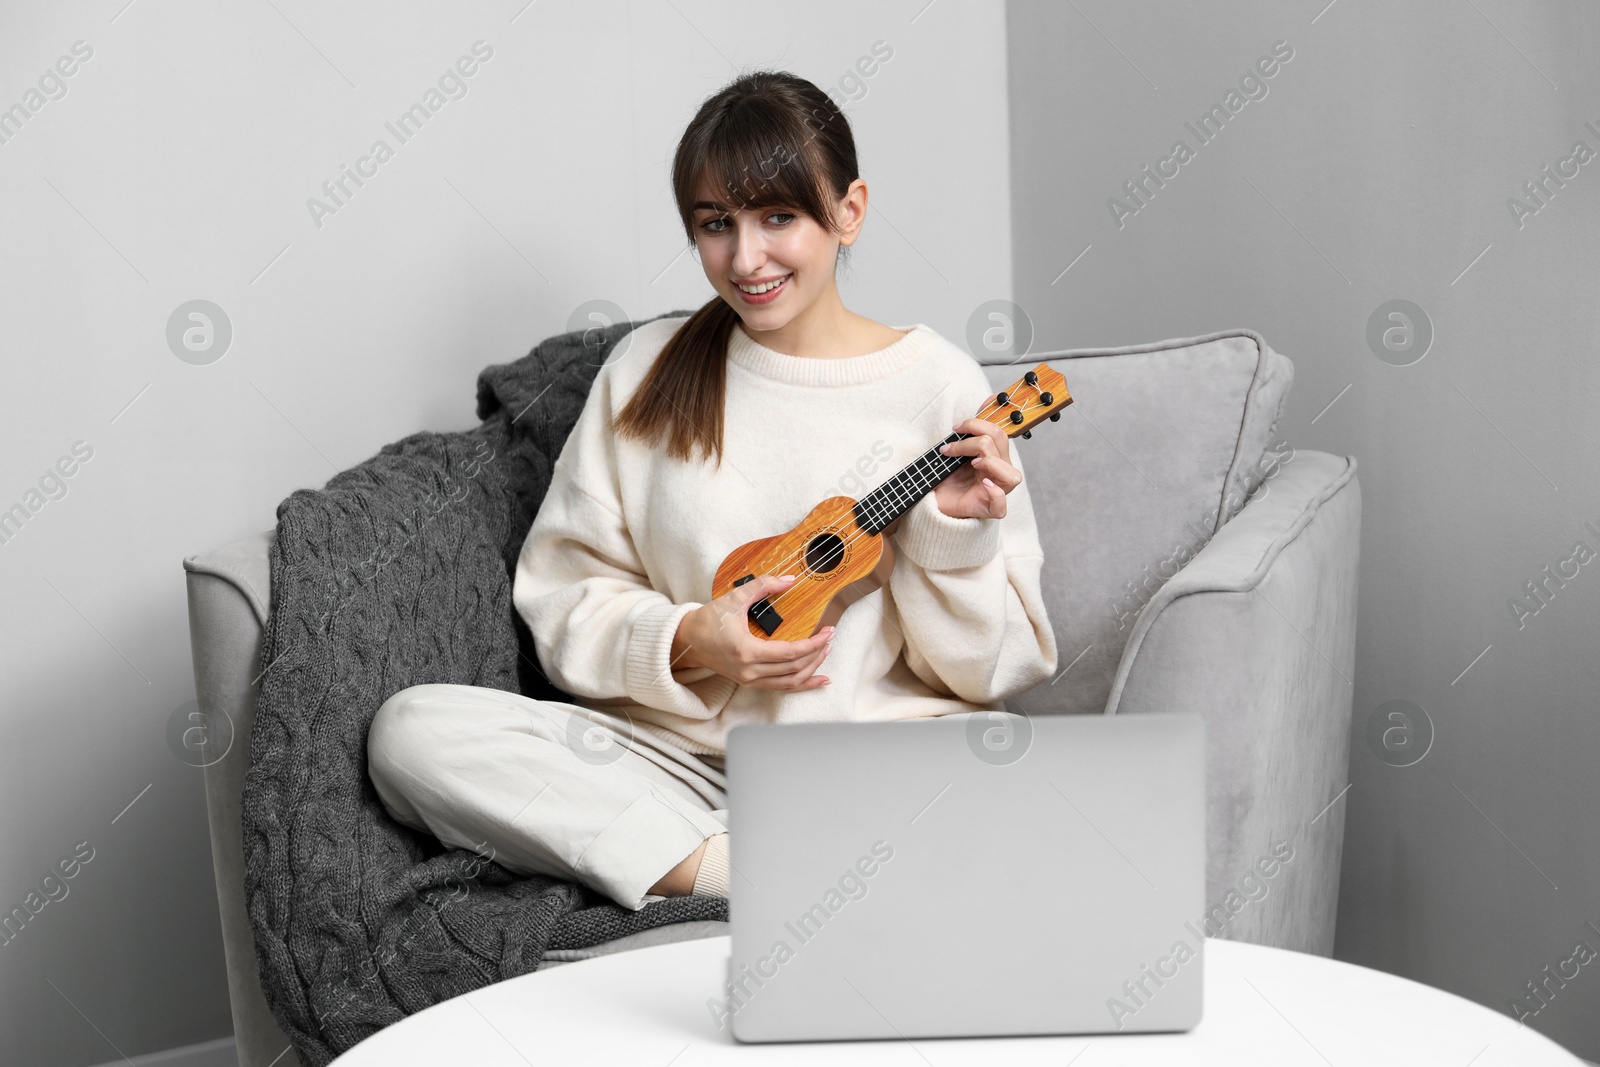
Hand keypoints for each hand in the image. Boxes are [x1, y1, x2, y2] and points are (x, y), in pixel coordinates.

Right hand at [671, 575, 833, 689]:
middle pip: (794, 668)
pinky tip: (818, 680)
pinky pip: (781, 687)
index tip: (828, 632)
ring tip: (826, 653)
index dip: (814, 643)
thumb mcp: (734, 598)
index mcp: (747, 651)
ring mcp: (749, 680)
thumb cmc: (708, 620)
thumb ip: (763, 586)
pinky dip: (802, 684)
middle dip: (817, 653)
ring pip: (790, 682)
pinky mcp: (750, 682)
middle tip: (830, 638)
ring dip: (811, 669)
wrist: (687, 641)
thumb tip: (789, 580)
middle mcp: (750, 671)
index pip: (791, 652)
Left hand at [932, 415, 1019, 519]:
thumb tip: (964, 421)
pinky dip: (995, 493)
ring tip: (971, 464)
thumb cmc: (950, 478)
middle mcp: (1000, 471)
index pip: (998, 433)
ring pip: (1009, 472)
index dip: (980, 424)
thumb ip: (964, 439)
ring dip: (989, 462)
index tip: (957, 427)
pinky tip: (983, 484)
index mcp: (995, 456)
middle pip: (1000, 443)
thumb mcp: (955, 455)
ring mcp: (998, 490)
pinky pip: (1001, 504)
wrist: (939, 502)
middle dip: (972, 439)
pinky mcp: (989, 509)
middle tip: (950, 447)